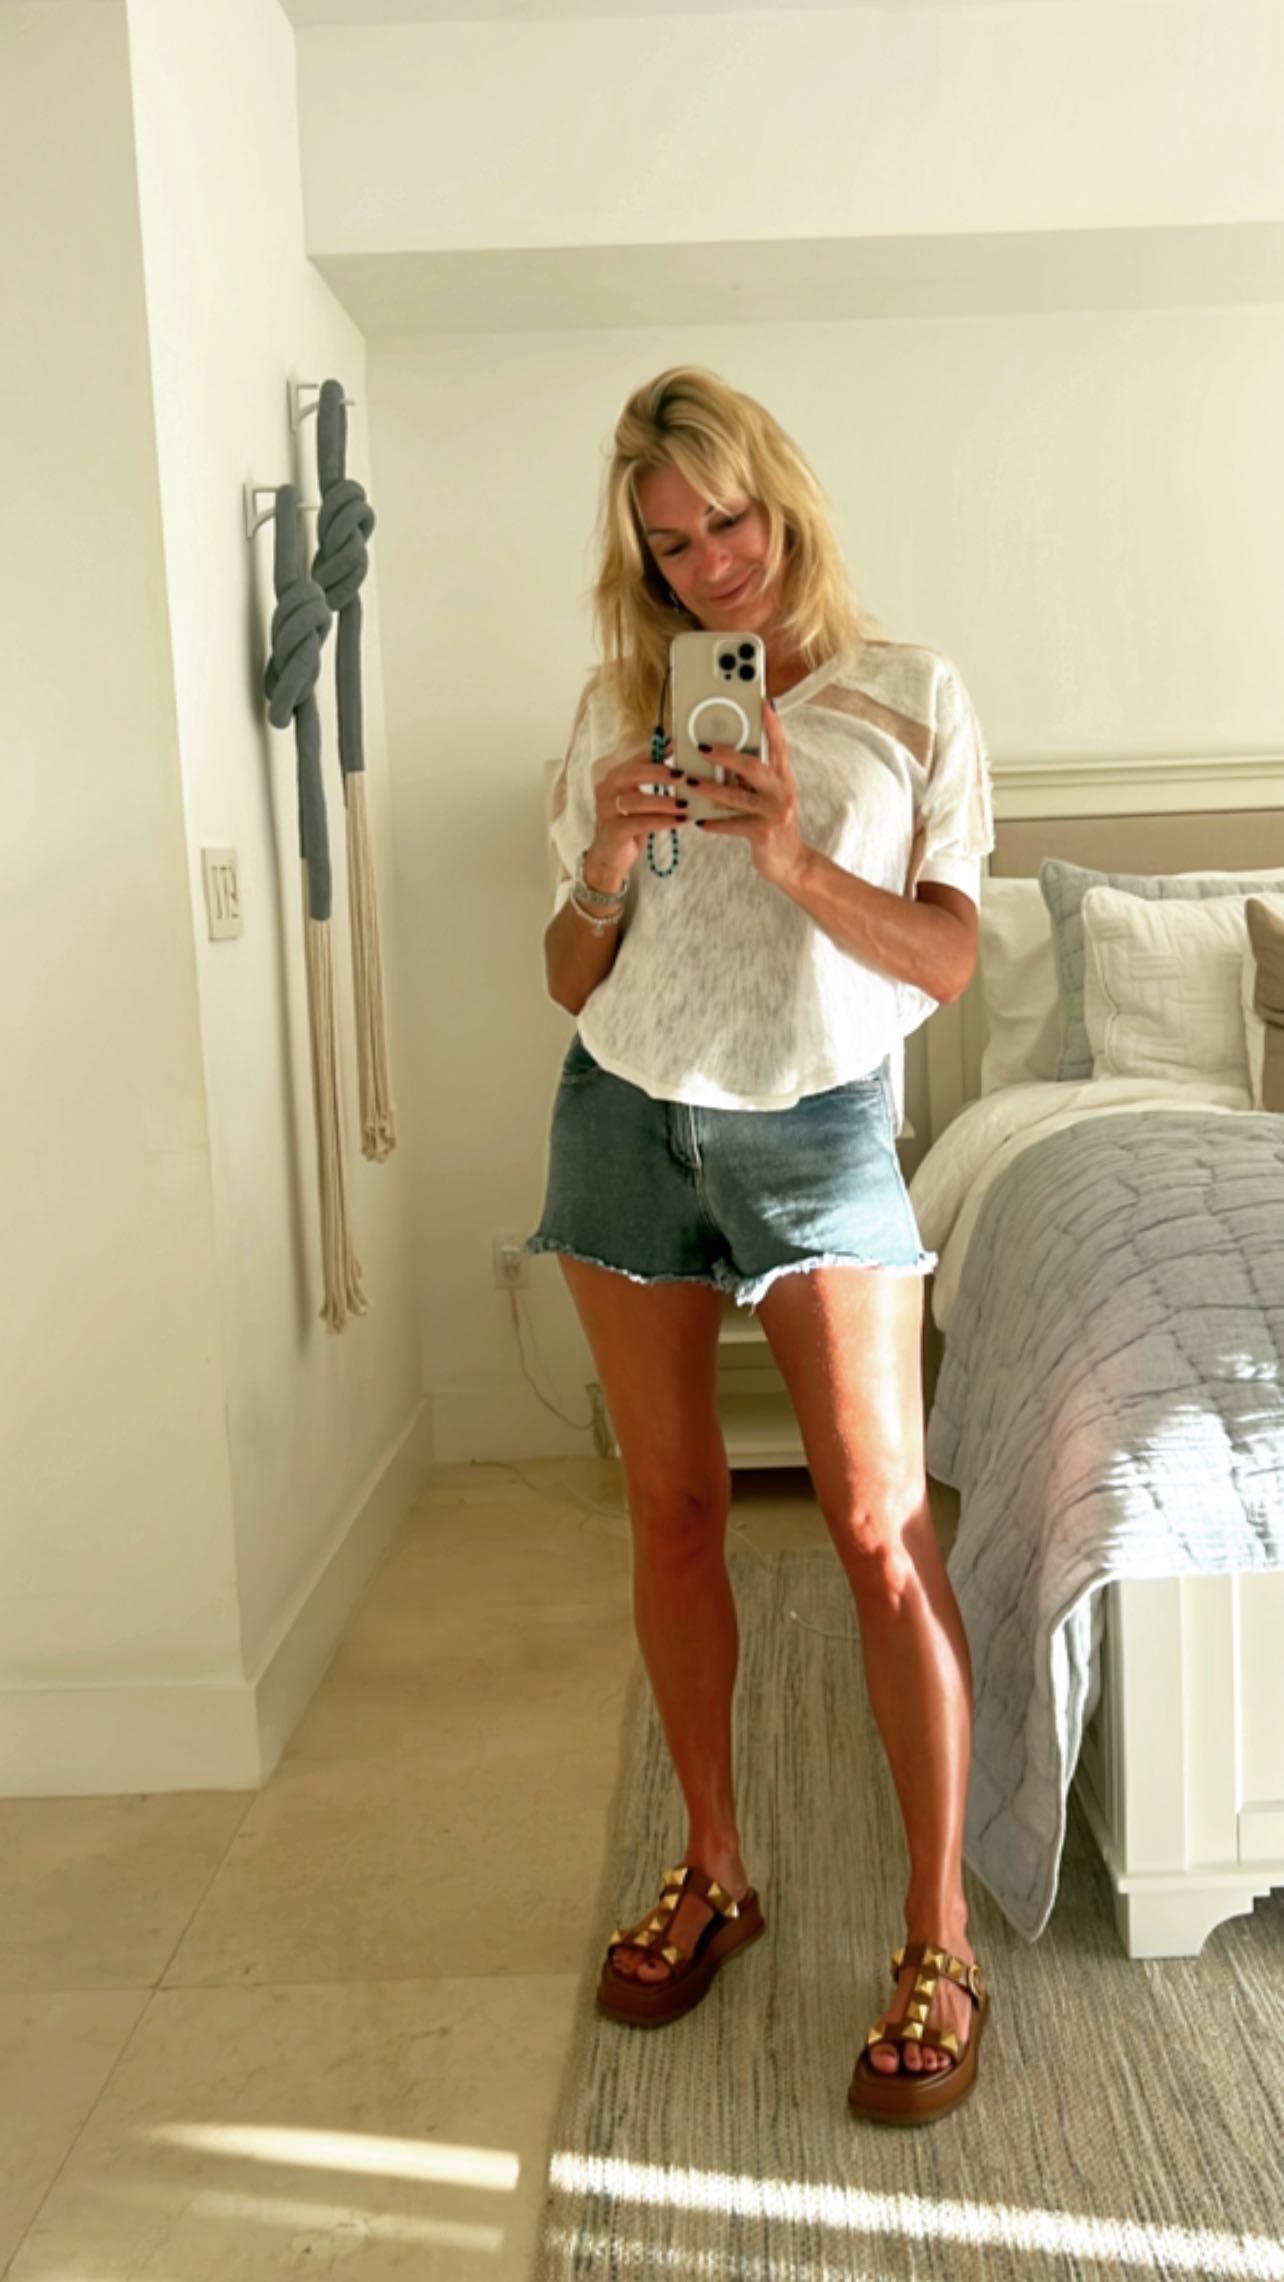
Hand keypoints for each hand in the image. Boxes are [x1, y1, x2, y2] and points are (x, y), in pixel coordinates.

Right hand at [587, 738, 689, 880]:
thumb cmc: (630, 824)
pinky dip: (663, 821)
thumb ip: (653, 783)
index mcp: (614, 777)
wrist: (610, 856)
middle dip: (659, 772)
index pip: (636, 759)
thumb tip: (680, 764)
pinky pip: (641, 823)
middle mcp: (606, 789)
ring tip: (685, 804)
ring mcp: (606, 810)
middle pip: (632, 773)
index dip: (656, 752)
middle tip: (683, 775)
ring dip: (664, 801)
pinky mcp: (613, 830)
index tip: (677, 747)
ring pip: (637, 800)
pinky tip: (680, 821)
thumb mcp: (641, 800)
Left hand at [692, 699, 810, 891]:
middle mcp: (783, 792)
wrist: (790, 862)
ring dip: (711, 788)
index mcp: (783, 779)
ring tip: (689, 782)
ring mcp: (775, 813)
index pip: (779, 745)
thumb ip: (756, 778)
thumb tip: (727, 758)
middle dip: (726, 755)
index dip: (771, 723)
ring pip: (738, 796)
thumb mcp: (770, 796)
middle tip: (702, 746)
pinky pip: (733, 824)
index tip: (761, 701)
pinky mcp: (763, 834)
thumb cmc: (773, 824)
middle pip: (754, 766)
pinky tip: (699, 819)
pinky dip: (714, 822)